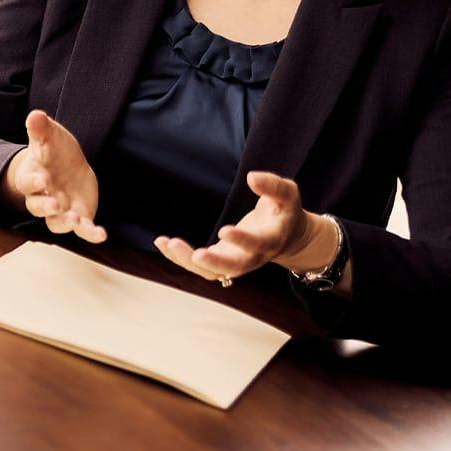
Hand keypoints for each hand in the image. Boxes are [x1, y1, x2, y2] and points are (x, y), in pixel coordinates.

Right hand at [4, 110, 104, 242]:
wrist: (67, 164)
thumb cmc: (53, 150)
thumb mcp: (49, 135)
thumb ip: (41, 128)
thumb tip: (35, 114)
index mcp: (33, 176)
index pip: (27, 183)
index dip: (33, 183)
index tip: (43, 180)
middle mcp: (43, 197)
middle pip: (37, 207)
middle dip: (46, 207)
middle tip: (55, 205)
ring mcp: (60, 209)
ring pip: (57, 223)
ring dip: (66, 223)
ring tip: (75, 220)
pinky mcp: (78, 215)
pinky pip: (82, 229)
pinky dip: (90, 233)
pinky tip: (101, 234)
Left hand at [154, 171, 335, 282]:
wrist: (288, 237)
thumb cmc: (285, 210)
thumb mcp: (287, 193)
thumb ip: (273, 185)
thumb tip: (251, 177)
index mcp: (271, 240)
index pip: (256, 244)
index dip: (241, 240)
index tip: (223, 230)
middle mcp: (253, 257)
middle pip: (233, 268)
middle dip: (214, 263)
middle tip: (196, 255)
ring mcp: (236, 263)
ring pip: (212, 273)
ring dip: (188, 261)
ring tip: (167, 243)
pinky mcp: (222, 261)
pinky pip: (200, 266)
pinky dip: (180, 258)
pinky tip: (162, 242)